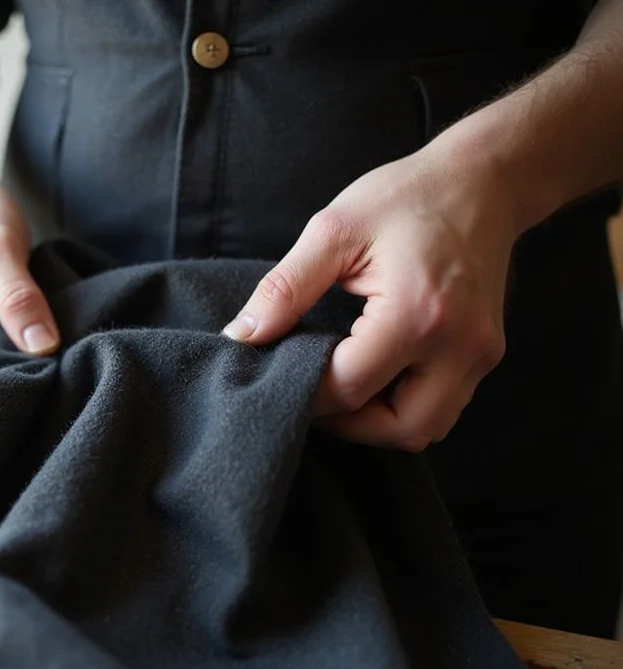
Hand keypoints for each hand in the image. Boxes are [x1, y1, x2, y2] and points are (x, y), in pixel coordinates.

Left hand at [223, 148, 518, 451]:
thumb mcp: (332, 232)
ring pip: (425, 429)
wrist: (483, 179)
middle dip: (347, 423)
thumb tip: (241, 336)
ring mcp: (481, 353)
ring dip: (378, 422)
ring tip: (341, 385)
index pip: (350, 387)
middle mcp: (459, 344)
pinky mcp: (487, 353)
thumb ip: (284, 289)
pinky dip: (405, 407)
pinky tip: (374, 376)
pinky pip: (444, 407)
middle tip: (311, 392)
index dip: (306, 393)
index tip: (279, 374)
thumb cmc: (405, 197)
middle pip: (399, 429)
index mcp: (418, 314)